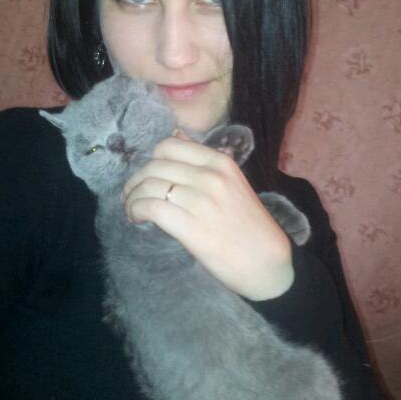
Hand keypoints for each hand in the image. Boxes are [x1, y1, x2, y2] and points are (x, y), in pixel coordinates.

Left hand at [123, 134, 293, 299]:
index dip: (150, 160)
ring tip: (133, 209)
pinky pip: (152, 208)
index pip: (169, 146)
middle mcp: (211, 177)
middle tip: (131, 195)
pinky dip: (136, 211)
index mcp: (221, 162)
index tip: (146, 176)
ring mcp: (202, 202)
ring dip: (133, 197)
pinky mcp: (193, 229)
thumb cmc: (248, 226)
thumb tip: (176, 135)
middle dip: (136, 180)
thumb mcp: (232, 183)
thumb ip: (203, 162)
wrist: (269, 264)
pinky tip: (137, 219)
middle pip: (155, 166)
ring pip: (149, 186)